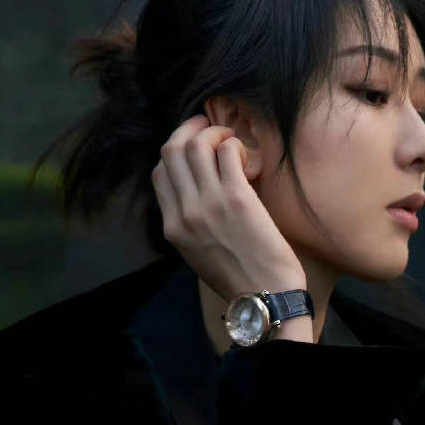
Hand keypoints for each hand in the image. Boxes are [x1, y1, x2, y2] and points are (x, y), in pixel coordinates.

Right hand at [151, 114, 306, 303]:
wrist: (265, 298)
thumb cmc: (239, 278)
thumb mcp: (198, 254)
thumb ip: (190, 223)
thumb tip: (197, 192)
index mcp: (172, 227)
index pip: (159, 172)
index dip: (175, 150)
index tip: (194, 144)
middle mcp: (185, 213)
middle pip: (171, 151)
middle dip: (190, 129)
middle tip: (210, 127)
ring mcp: (209, 204)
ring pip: (196, 145)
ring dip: (215, 133)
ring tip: (231, 141)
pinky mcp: (238, 199)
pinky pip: (227, 152)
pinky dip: (235, 144)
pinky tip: (246, 156)